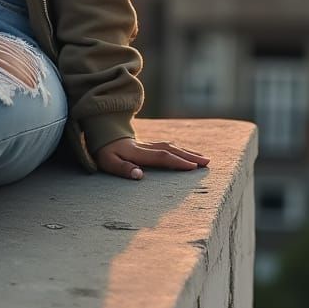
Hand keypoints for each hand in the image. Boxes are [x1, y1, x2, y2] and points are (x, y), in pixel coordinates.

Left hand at [94, 137, 209, 180]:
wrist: (100, 132)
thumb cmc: (104, 151)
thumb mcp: (107, 162)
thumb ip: (123, 169)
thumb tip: (139, 175)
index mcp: (137, 152)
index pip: (161, 156)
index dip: (177, 161)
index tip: (193, 167)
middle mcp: (145, 146)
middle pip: (171, 150)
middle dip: (190, 156)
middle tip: (207, 162)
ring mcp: (148, 144)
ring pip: (171, 146)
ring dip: (188, 152)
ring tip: (204, 158)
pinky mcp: (148, 144)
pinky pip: (167, 145)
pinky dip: (180, 149)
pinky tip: (187, 153)